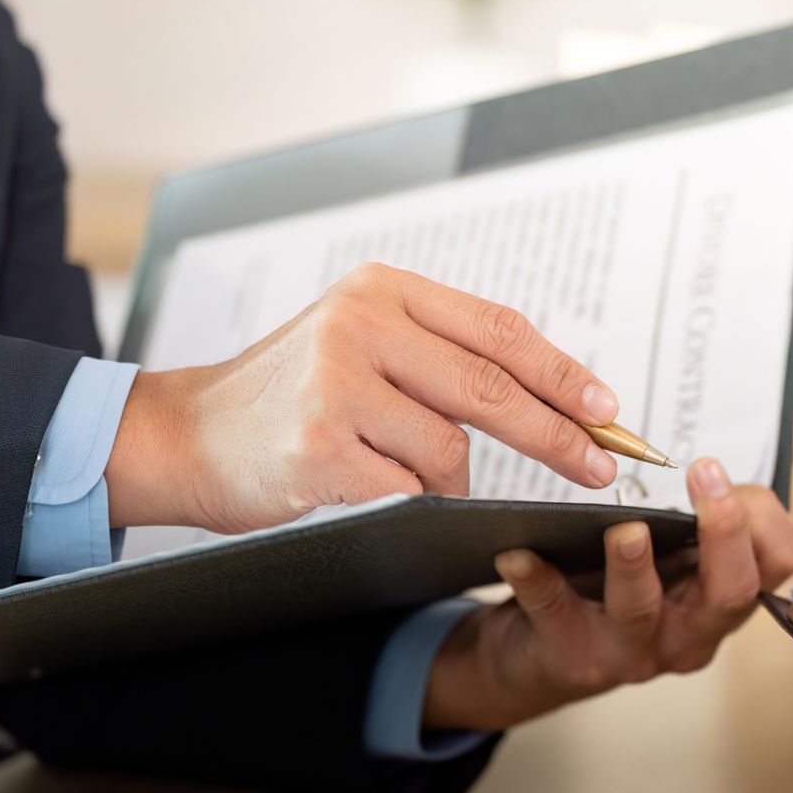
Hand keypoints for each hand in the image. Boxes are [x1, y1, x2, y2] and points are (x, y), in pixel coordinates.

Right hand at [105, 263, 622, 532]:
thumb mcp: (360, 343)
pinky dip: (407, 502)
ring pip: (450, 450)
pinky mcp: (318, 448)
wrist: (185, 435)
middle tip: (599, 467)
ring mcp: (335, 385)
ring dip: (448, 481)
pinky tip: (370, 491)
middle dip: (558, 435)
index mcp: (382, 290)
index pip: (498, 330)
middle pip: (491, 387)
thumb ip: (439, 353)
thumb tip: (556, 396)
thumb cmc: (290, 398)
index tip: (608, 409)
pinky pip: (407, 490)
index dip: (563, 373)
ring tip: (399, 475)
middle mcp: (359, 325)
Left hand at [422, 458, 792, 730]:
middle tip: (705, 475)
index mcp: (721, 598)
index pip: (777, 565)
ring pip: (642, 610)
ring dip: (633, 567)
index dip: (765, 521)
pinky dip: (537, 581)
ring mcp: (631, 652)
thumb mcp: (671, 555)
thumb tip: (715, 467)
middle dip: (723, 533)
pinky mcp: (572, 656)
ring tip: (625, 530)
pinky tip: (517, 554)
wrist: (539, 652)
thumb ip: (697, 520)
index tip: (725, 472)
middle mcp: (688, 633)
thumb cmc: (614, 587)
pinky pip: (554, 614)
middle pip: (730, 592)